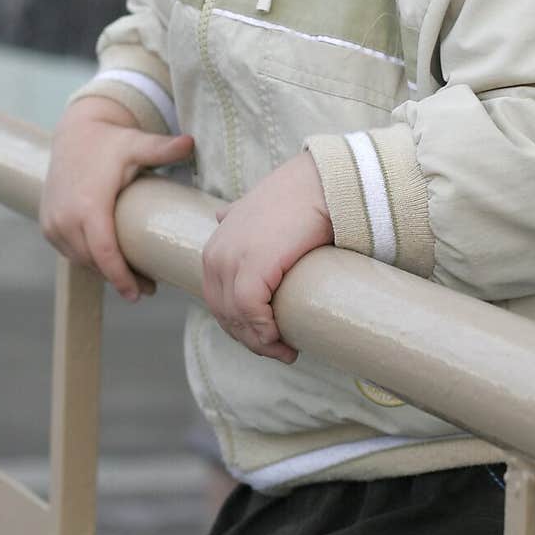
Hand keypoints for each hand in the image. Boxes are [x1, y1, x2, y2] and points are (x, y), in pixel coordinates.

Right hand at [40, 96, 193, 301]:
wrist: (73, 133)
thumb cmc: (110, 142)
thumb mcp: (136, 144)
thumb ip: (162, 148)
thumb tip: (192, 142)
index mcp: (87, 205)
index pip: (104, 253)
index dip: (121, 277)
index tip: (139, 293)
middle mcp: (65, 218)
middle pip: (94, 263)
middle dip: (119, 279)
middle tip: (147, 288)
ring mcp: (52, 223)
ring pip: (80, 260)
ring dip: (103, 272)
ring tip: (132, 278)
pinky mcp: (47, 225)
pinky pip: (69, 252)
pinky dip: (88, 260)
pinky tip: (108, 264)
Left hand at [202, 152, 332, 362]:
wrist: (319, 182)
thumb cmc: (296, 196)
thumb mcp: (253, 207)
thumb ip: (235, 216)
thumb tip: (220, 215)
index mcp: (214, 248)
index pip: (218, 301)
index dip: (240, 326)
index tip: (266, 339)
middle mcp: (215, 255)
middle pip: (225, 314)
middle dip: (250, 338)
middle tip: (280, 351)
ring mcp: (231, 260)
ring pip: (237, 318)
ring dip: (261, 342)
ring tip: (287, 352)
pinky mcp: (253, 266)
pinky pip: (251, 312)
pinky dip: (266, 332)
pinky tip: (285, 340)